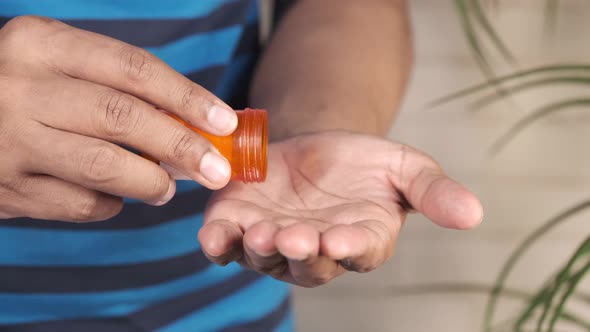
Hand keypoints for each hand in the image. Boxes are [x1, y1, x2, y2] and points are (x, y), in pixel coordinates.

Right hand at [0, 16, 236, 221]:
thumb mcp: (61, 66)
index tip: (225, 122)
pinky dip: (112, 204)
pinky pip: (80, 203)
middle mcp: (20, 87)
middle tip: (218, 169)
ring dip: (151, 181)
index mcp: (41, 43)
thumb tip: (194, 124)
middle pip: (123, 117)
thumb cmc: (28, 90)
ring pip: (104, 165)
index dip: (188, 97)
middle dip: (183, 146)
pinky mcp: (6, 188)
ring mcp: (8, 140)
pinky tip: (117, 197)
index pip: (133, 68)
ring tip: (168, 188)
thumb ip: (118, 87)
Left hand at [200, 131, 482, 286]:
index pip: (358, 252)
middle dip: (300, 252)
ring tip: (259, 230)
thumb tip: (475, 213)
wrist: (316, 150)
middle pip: (307, 263)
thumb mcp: (405, 168)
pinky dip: (218, 242)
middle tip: (296, 236)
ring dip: (259, 248)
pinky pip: (226, 244)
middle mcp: (317, 252)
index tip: (341, 240)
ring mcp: (275, 242)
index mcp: (360, 240)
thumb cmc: (364, 163)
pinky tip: (214, 234)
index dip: (349, 248)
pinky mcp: (240, 225)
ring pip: (265, 257)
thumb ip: (434, 191)